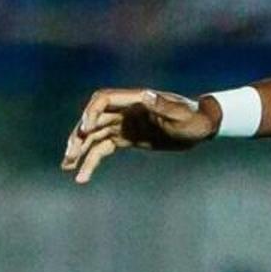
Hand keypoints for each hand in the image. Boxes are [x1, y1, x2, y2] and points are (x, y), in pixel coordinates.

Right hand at [61, 86, 219, 183]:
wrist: (202, 127)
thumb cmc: (195, 118)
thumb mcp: (181, 114)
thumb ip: (164, 106)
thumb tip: (146, 95)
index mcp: (135, 100)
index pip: (103, 100)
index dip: (91, 112)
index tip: (85, 130)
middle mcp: (124, 110)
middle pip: (93, 120)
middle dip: (79, 136)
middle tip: (69, 155)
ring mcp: (124, 124)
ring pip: (94, 136)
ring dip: (80, 150)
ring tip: (67, 167)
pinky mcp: (126, 138)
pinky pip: (103, 149)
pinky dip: (92, 160)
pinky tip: (83, 176)